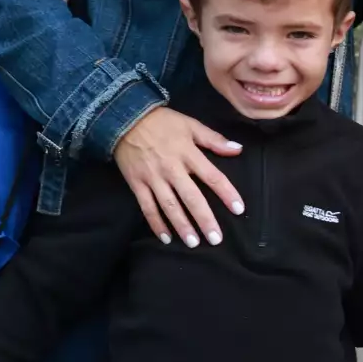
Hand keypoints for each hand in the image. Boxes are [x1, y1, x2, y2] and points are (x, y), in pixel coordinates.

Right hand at [114, 106, 243, 247]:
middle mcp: (172, 168)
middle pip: (191, 197)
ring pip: (169, 206)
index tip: (238, 210)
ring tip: (193, 243)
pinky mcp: (136, 184)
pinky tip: (166, 238)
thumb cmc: (162, 122)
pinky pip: (147, 207)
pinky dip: (155, 224)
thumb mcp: (190, 125)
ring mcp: (153, 178)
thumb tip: (238, 149)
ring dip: (182, 226)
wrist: (124, 118)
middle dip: (204, 219)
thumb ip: (214, 139)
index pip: (212, 176)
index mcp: (188, 153)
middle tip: (216, 239)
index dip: (226, 193)